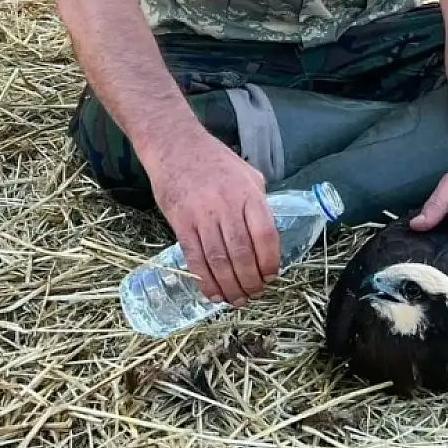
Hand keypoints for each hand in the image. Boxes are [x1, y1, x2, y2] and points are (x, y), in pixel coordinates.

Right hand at [145, 127, 281, 309]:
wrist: (175, 146)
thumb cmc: (215, 161)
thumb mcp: (248, 175)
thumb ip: (259, 203)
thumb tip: (267, 234)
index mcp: (249, 194)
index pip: (265, 234)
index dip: (270, 260)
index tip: (272, 276)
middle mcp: (227, 206)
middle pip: (242, 253)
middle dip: (250, 280)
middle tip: (255, 294)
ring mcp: (202, 215)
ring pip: (218, 260)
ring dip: (229, 285)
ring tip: (237, 300)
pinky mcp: (180, 223)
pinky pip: (194, 257)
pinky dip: (205, 279)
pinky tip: (213, 293)